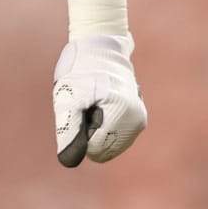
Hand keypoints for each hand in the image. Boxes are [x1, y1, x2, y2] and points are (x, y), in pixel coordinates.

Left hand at [53, 34, 145, 166]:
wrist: (99, 47)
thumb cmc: (80, 70)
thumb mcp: (68, 97)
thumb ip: (69, 130)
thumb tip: (68, 161)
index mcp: (123, 113)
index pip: (94, 148)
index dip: (80, 130)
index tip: (83, 105)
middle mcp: (137, 120)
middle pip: (103, 148)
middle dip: (90, 131)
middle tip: (88, 103)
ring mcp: (139, 121)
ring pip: (108, 145)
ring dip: (97, 128)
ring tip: (96, 102)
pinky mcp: (137, 120)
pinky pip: (114, 138)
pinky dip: (104, 126)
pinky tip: (103, 104)